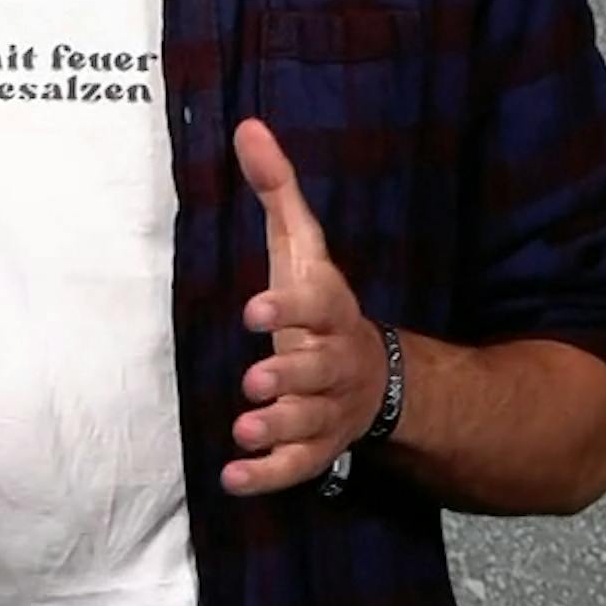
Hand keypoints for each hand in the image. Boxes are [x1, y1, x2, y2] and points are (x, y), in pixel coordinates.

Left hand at [226, 117, 375, 495]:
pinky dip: (268, 478)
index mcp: (333, 311)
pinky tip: (233, 478)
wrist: (372, 377)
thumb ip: (277, 192)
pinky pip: (299, 469)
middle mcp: (337, 363)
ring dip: (278, 428)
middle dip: (289, 376)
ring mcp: (330, 410)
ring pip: (311, 423)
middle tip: (255, 380)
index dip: (291, 310)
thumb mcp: (301, 250)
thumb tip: (247, 127)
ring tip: (244, 430)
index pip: (319, 306)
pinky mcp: (318, 448)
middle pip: (319, 371)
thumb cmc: (319, 306)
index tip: (254, 310)